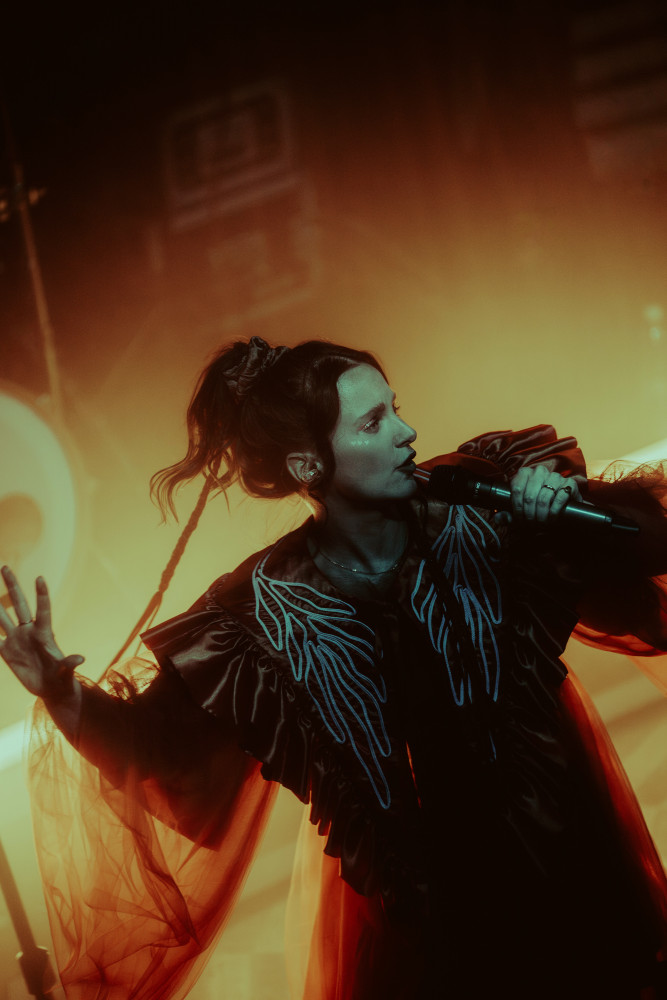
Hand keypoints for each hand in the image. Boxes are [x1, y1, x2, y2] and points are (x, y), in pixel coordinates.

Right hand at [0, 566, 83, 700]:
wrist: (49, 688)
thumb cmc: (61, 678)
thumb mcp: (65, 671)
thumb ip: (68, 664)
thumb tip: (80, 659)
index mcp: (44, 633)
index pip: (42, 610)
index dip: (41, 595)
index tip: (40, 578)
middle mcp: (28, 631)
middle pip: (18, 604)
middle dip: (12, 585)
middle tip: (5, 567)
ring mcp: (16, 639)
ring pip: (1, 617)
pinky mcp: (6, 651)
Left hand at [494, 467, 582, 526]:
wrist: (563, 505)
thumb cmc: (539, 506)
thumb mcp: (522, 510)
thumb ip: (509, 514)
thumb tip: (498, 518)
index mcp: (525, 473)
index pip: (517, 489)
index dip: (517, 508)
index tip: (520, 519)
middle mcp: (539, 471)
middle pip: (529, 496)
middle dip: (529, 514)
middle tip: (531, 524)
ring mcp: (555, 476)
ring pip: (543, 498)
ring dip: (541, 515)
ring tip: (541, 523)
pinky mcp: (570, 483)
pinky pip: (560, 498)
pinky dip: (554, 512)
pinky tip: (552, 518)